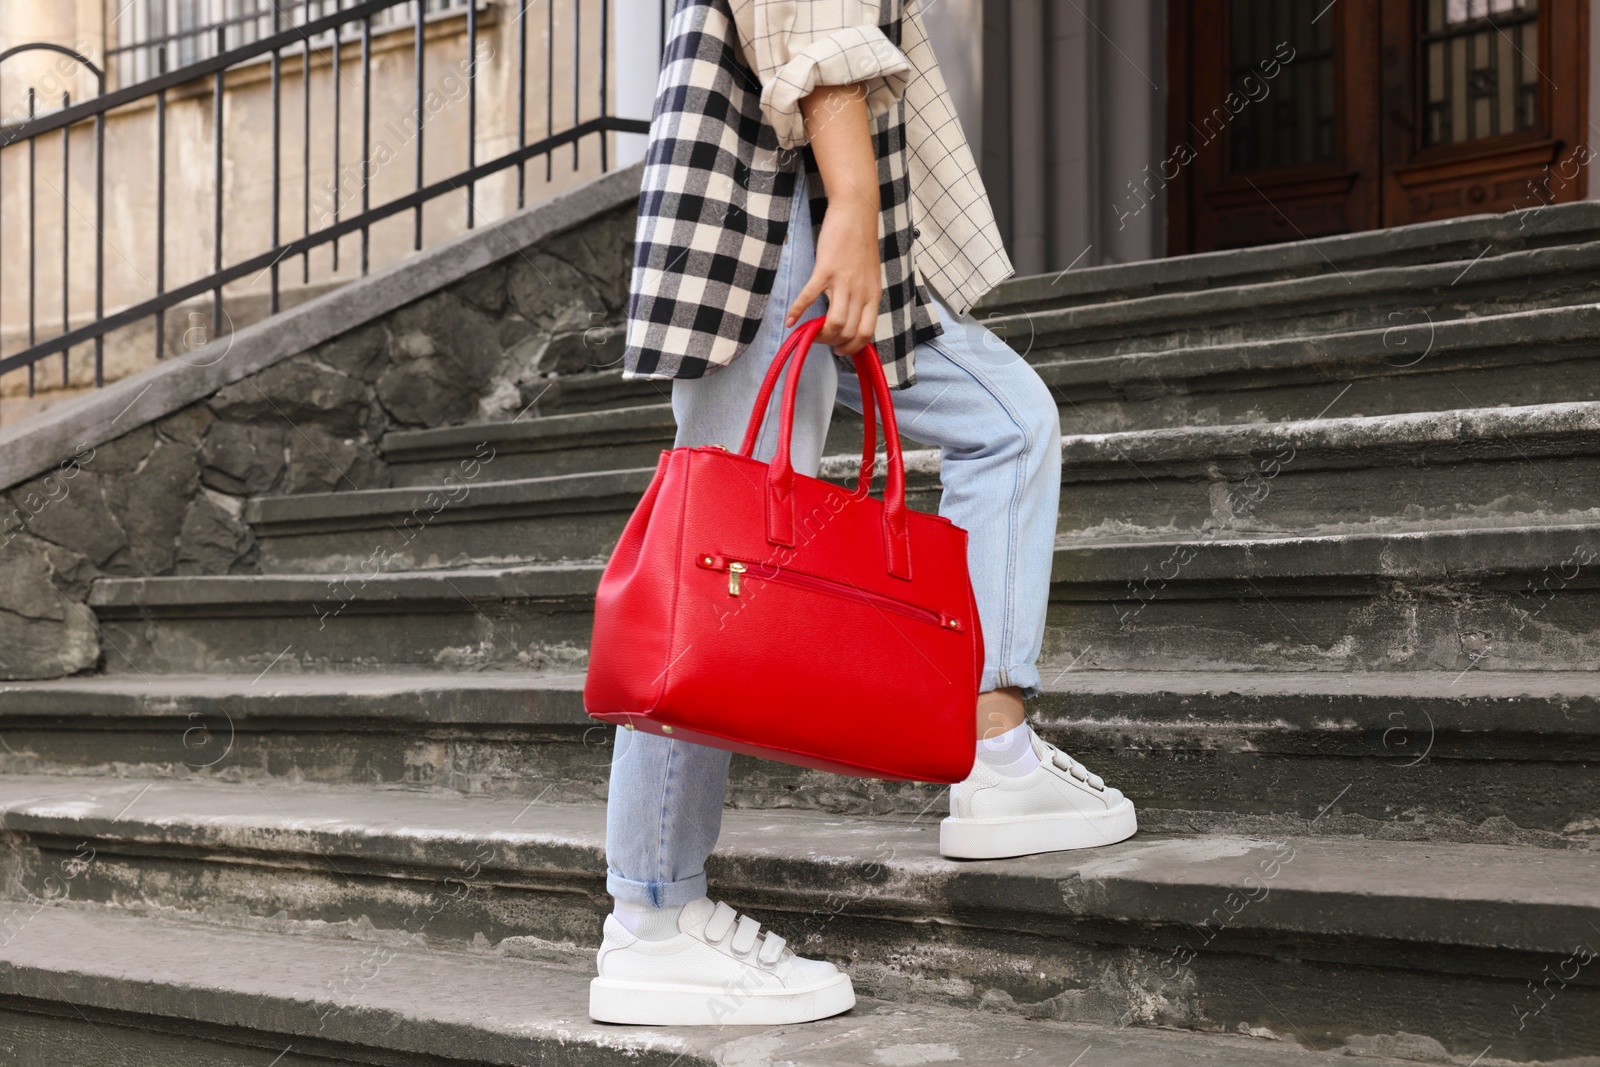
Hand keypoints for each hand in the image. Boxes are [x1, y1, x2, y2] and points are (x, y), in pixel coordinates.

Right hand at [785, 199, 881, 355]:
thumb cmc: (860, 243)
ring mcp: (843, 281)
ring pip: (835, 323)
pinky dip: (797, 312)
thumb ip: (862, 297)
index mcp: (873, 295)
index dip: (851, 348)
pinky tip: (790, 321)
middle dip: (833, 344)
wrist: (856, 213)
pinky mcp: (825, 269)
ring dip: (820, 335)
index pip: (866, 334)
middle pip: (849, 333)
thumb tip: (850, 318)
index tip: (839, 349)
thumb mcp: (870, 276)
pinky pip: (810, 297)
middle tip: (820, 339)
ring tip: (810, 333)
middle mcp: (861, 292)